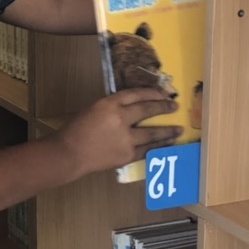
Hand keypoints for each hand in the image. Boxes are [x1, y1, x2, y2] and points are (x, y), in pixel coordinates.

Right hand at [57, 89, 184, 176]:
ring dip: (167, 131)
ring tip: (178, 129)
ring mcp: (125, 138)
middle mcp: (120, 118)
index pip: (136, 94)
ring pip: (152, 133)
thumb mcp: (93, 109)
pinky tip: (165, 146)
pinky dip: (157, 147)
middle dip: (164, 108)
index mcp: (109, 104)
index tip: (163, 94)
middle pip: (148, 110)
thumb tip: (133, 108)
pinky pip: (146, 150)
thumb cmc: (76, 130)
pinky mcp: (127, 155)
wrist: (69, 154)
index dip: (152, 92)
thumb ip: (113, 107)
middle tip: (174, 107)